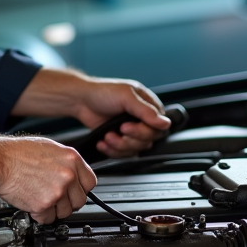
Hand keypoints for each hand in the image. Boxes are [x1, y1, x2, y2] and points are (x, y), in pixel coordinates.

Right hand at [0, 131, 96, 222]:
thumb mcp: (49, 148)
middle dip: (67, 202)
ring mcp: (57, 191)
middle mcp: (68, 175)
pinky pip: (48, 219)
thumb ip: (66, 162)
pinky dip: (40, 216)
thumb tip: (75, 174)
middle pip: (80, 200)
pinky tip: (32, 203)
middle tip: (53, 196)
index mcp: (72, 159)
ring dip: (53, 210)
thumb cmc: (17, 154)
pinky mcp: (44, 204)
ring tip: (39, 198)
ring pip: (65, 212)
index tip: (73, 191)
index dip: (80, 188)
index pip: (90, 182)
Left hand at [11, 68, 170, 157]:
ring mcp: (131, 130)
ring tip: (107, 136)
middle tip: (118, 130)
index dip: (144, 131)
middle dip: (130, 139)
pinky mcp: (120, 139)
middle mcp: (142, 119)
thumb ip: (146, 112)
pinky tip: (103, 142)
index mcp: (148, 106)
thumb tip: (165, 123)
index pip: (159, 127)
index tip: (127, 126)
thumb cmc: (102, 92)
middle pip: (147, 140)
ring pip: (135, 149)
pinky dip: (111, 150)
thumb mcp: (126, 97)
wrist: (81, 100)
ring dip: (119, 145)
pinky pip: (123, 153)